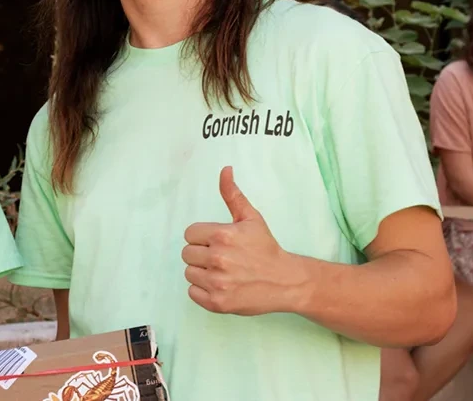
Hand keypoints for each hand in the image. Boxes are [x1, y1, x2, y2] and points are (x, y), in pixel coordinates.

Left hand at [182, 167, 306, 315]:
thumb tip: (225, 169)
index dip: (202, 237)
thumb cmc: (265, 248)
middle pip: (186, 253)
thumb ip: (232, 194)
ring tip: (222, 272)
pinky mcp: (217, 303)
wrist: (286, 281)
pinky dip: (203, 291)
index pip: (190, 234)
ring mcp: (217, 283)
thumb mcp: (251, 218)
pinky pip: (192, 292)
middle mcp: (218, 259)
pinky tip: (221, 285)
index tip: (218, 242)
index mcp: (222, 235)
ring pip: (189, 273)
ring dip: (202, 272)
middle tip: (221, 258)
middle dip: (201, 254)